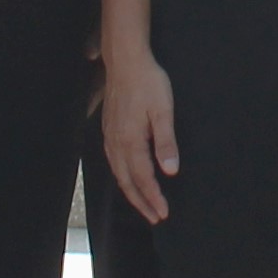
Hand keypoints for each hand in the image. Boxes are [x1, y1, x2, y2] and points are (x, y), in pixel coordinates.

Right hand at [104, 45, 179, 227]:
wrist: (125, 60)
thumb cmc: (147, 82)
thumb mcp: (163, 111)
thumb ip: (166, 142)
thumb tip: (170, 171)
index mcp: (130, 141)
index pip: (142, 178)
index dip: (153, 197)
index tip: (163, 213)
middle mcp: (116, 143)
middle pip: (127, 181)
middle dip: (141, 201)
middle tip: (154, 217)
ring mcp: (109, 136)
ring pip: (117, 172)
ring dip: (130, 191)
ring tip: (142, 203)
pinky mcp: (107, 128)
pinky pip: (112, 160)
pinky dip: (120, 175)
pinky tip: (126, 176)